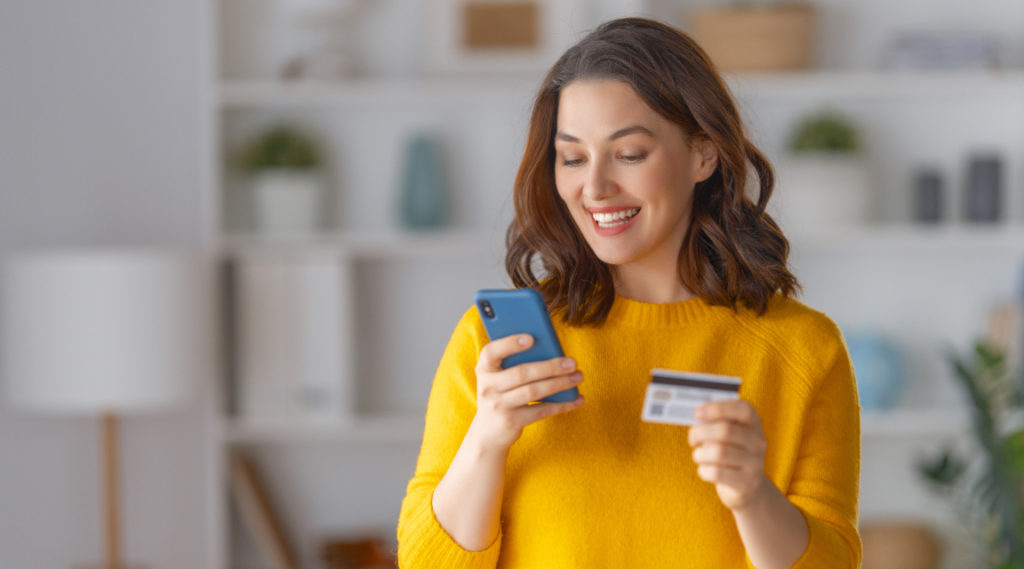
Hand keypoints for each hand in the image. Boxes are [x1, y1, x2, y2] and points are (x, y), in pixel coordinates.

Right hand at [469, 334, 583, 451]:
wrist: (487, 432)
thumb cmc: (500, 394)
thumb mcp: (498, 377)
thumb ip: (514, 362)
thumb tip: (550, 350)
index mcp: (484, 368)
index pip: (491, 352)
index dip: (510, 344)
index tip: (531, 338)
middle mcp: (488, 387)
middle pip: (521, 373)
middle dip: (550, 367)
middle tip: (572, 362)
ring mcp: (499, 405)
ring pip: (533, 391)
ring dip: (559, 383)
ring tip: (578, 376)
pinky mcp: (512, 422)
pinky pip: (541, 410)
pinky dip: (562, 405)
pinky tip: (577, 398)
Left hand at [688, 399, 768, 510]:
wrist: (748, 487)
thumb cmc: (730, 453)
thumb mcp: (727, 435)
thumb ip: (715, 423)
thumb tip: (697, 417)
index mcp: (753, 424)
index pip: (743, 409)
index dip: (718, 408)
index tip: (697, 413)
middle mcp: (758, 442)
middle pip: (725, 430)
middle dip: (700, 433)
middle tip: (692, 439)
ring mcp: (755, 463)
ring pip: (718, 452)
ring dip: (700, 453)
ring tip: (699, 456)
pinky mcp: (746, 483)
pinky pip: (716, 473)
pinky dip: (703, 470)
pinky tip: (705, 469)